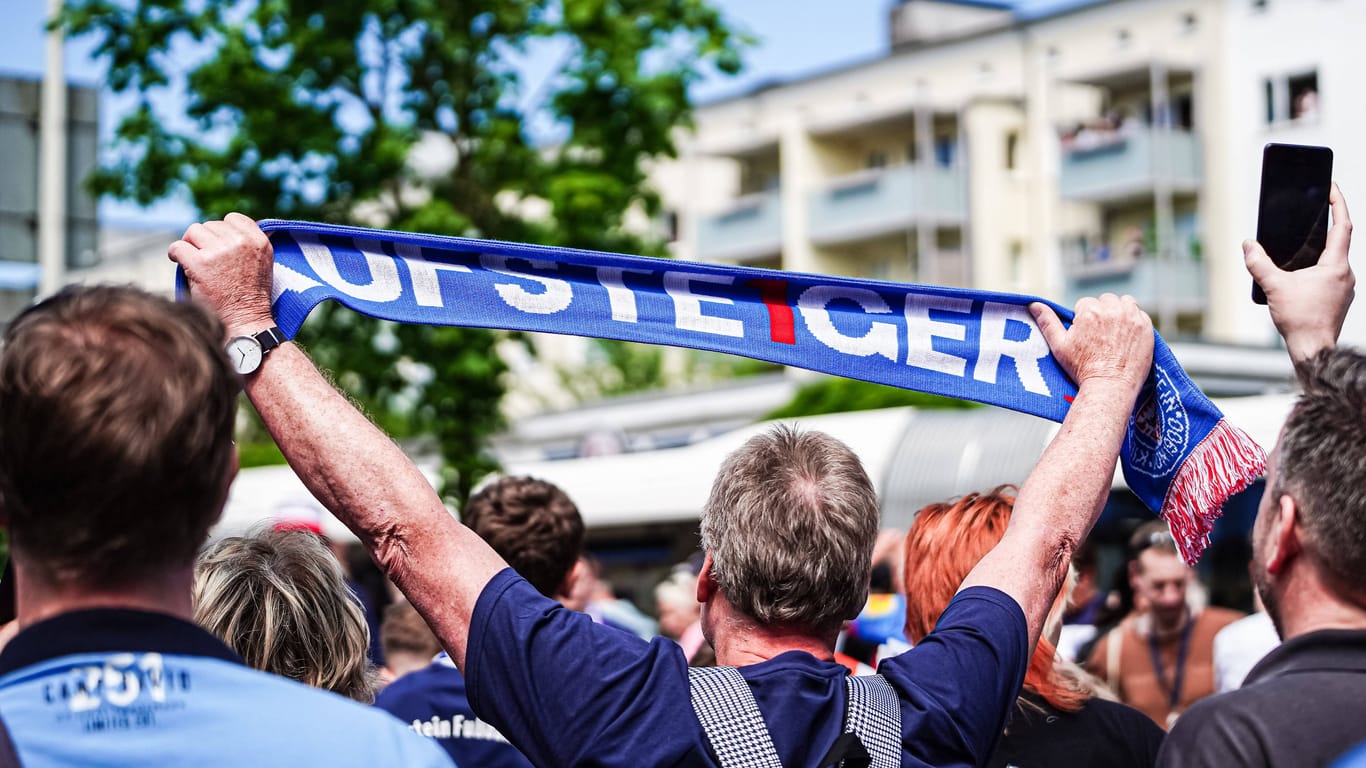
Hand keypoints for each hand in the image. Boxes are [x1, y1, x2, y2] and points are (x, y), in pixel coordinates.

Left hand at [168, 213, 275, 336]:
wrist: (245, 323)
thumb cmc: (250, 298)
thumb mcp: (262, 264)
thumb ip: (248, 244)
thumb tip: (225, 228)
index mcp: (259, 241)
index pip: (233, 219)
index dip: (222, 231)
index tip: (218, 246)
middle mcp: (241, 242)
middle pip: (210, 225)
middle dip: (205, 241)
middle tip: (206, 260)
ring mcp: (220, 251)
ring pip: (193, 232)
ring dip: (191, 246)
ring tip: (195, 263)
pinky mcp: (201, 263)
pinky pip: (178, 246)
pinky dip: (175, 254)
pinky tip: (181, 264)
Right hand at [1030, 293, 1153, 395]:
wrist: (1110, 387)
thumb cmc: (1082, 369)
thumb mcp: (1059, 346)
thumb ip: (1047, 321)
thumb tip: (1034, 304)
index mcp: (1090, 311)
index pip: (1085, 304)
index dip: (1082, 320)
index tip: (1085, 336)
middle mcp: (1112, 309)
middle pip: (1105, 301)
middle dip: (1101, 313)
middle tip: (1099, 335)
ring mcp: (1132, 317)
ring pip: (1124, 303)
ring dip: (1119, 312)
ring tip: (1113, 332)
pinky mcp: (1146, 326)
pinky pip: (1139, 314)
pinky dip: (1133, 321)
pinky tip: (1126, 337)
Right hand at [1245, 182, 1353, 362]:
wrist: (1313, 349)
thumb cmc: (1300, 321)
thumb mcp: (1274, 287)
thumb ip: (1259, 263)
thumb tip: (1248, 245)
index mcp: (1336, 266)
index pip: (1343, 226)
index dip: (1338, 204)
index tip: (1332, 189)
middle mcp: (1346, 274)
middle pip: (1340, 241)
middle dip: (1328, 226)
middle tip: (1315, 213)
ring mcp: (1345, 288)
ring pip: (1335, 260)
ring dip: (1322, 251)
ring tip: (1303, 246)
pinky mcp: (1340, 299)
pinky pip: (1332, 276)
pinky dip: (1319, 269)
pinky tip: (1302, 275)